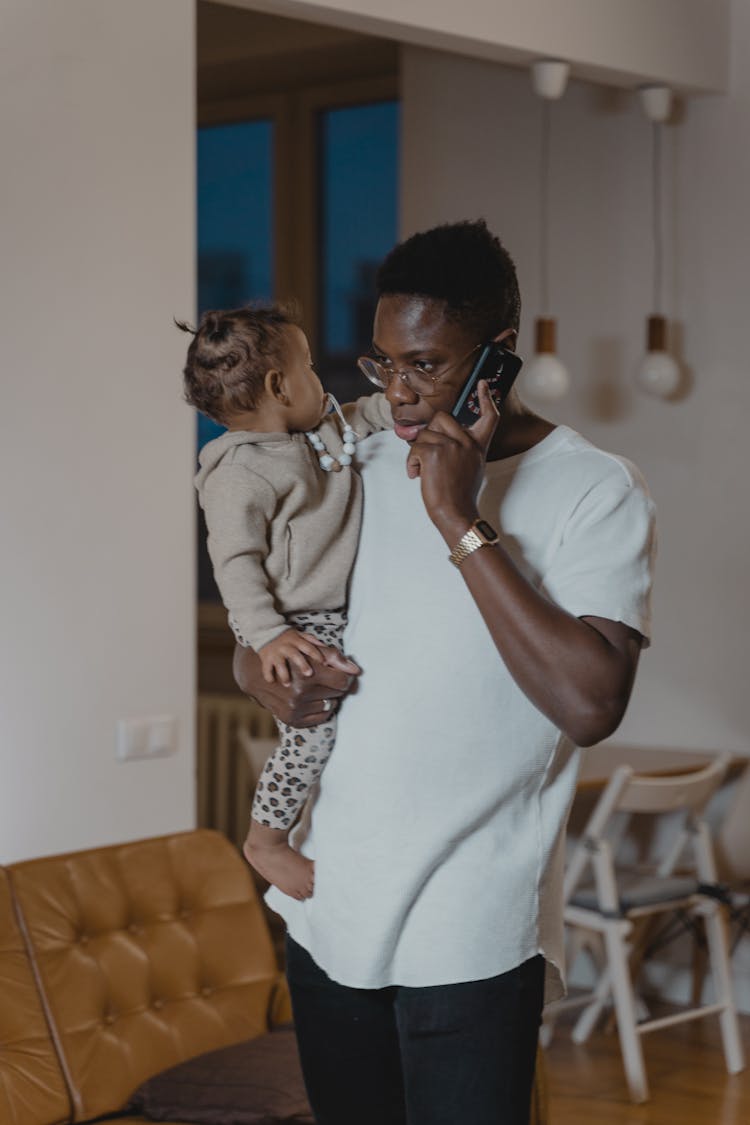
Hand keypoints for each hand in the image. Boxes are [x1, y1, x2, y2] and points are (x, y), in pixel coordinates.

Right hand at [234, 643, 359, 727]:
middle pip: (338, 693)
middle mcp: (299, 694)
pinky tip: (314, 699)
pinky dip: (322, 708)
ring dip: (328, 696)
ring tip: (316, 688)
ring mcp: (295, 709)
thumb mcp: (311, 653)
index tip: (341, 673)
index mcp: (306, 675)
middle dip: (335, 685)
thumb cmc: (290, 660)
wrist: (259, 676)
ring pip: (331, 705)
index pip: (343, 682)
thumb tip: (357, 670)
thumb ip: (336, 659)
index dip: (345, 677)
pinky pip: (322, 717)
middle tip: (325, 678)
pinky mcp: (292, 720)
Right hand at [258, 629, 327, 685]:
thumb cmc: (286, 636)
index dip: (316, 655)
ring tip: (287, 683)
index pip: (308, 647)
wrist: (265, 631)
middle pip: (295, 655)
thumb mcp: (299, 634)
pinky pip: (266, 668)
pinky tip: (272, 681)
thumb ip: (312, 641)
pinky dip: (268, 675)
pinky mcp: (266, 658)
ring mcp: (275, 653)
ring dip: (284, 674)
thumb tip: (327, 648)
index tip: (324, 663)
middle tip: (309, 674)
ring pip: (280, 663)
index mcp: (296, 640)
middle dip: (302, 664)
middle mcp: (286, 647)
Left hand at [405, 380, 499, 539]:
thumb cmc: (459, 494)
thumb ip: (459, 449)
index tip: (482, 384)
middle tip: (427, 454)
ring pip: (425, 432)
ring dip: (418, 452)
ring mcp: (452, 445)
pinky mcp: (434, 451)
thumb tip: (434, 438)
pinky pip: (415, 446)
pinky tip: (417, 476)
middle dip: (430, 432)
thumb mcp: (469, 467)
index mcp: (478, 446)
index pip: (489, 417)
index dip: (486, 399)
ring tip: (423, 471)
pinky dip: (411, 462)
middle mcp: (467, 442)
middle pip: (442, 417)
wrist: (456, 513)